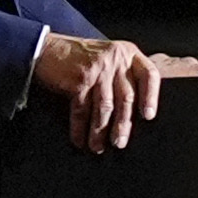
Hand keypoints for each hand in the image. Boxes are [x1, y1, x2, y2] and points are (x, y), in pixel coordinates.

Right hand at [32, 36, 197, 151]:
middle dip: (123, 124)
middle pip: (126, 97)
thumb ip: (124, 75)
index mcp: (128, 54)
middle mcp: (116, 59)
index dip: (151, 97)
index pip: (149, 74)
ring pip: (105, 106)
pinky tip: (79, 139)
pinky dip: (80, 127)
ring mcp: (98, 68)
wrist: (46, 49)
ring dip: (101, 131)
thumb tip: (135, 113)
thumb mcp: (109, 58)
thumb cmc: (81, 58)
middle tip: (120, 143)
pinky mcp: (79, 79)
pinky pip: (82, 109)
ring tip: (98, 147)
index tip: (148, 116)